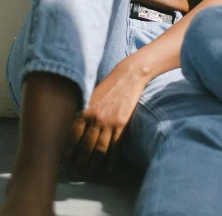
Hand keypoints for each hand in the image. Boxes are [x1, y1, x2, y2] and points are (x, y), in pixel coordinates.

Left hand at [63, 58, 146, 177]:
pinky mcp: (122, 125)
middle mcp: (96, 119)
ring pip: (100, 149)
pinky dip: (112, 159)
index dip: (67, 150)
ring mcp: (110, 123)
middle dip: (80, 162)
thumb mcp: (91, 96)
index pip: (73, 135)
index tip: (63, 161)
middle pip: (86, 146)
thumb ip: (82, 111)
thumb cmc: (108, 85)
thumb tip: (71, 127)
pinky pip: (115, 146)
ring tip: (90, 173)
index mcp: (86, 110)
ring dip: (94, 163)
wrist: (128, 76)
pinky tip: (108, 168)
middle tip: (76, 174)